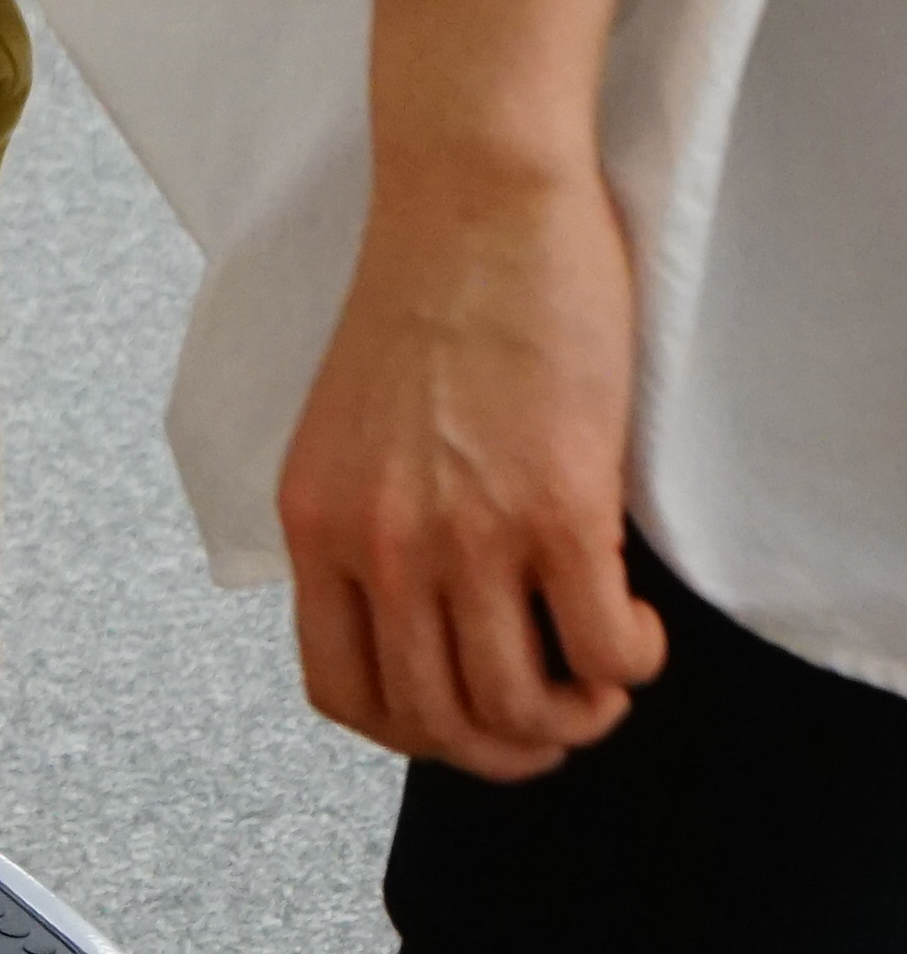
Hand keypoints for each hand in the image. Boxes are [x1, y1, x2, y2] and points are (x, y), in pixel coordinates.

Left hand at [281, 151, 664, 777]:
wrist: (471, 204)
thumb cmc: (422, 303)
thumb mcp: (349, 434)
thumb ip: (369, 525)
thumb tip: (422, 616)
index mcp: (314, 523)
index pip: (344, 693)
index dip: (417, 735)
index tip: (467, 722)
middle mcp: (379, 543)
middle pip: (438, 721)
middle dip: (508, 749)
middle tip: (556, 720)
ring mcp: (466, 531)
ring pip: (518, 705)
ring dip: (575, 717)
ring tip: (603, 679)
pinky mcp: (557, 507)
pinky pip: (602, 648)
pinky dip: (630, 663)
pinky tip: (638, 628)